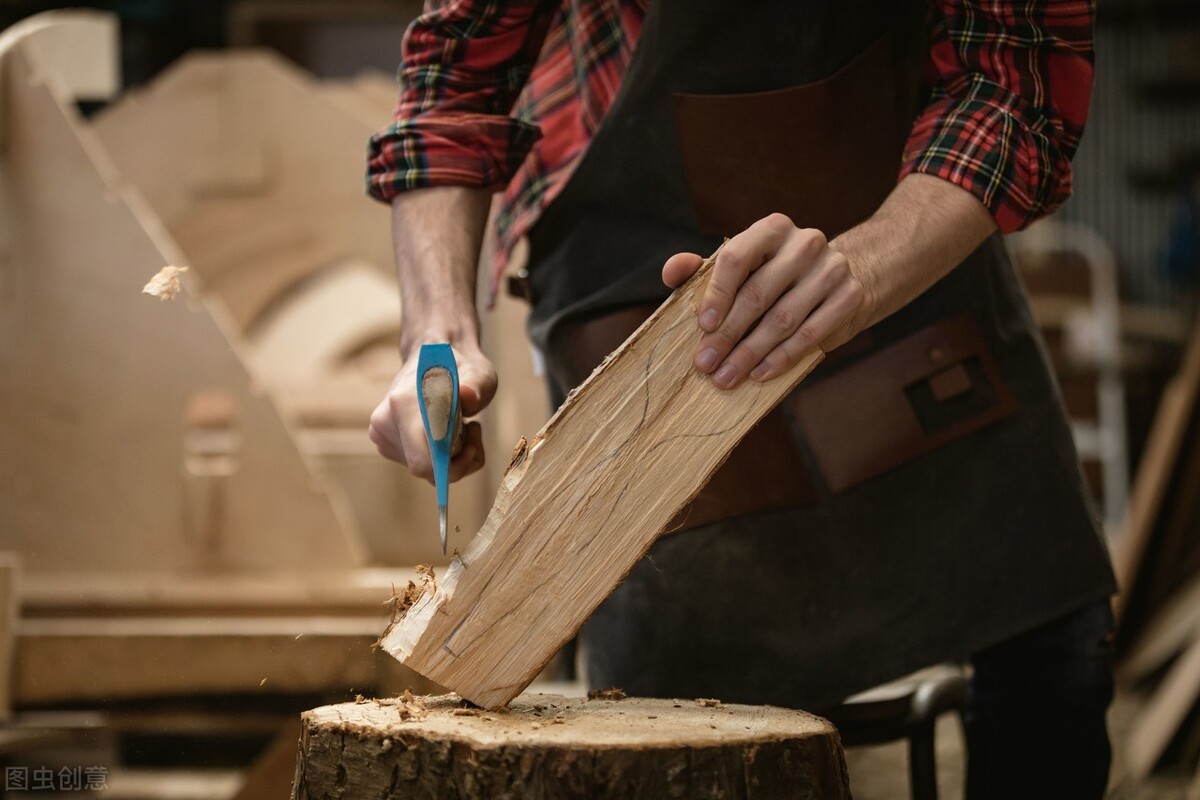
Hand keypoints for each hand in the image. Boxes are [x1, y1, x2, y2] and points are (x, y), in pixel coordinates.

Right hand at [368, 340, 497, 482]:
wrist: (431, 358)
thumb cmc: (457, 367)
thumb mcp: (477, 372)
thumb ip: (474, 385)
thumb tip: (467, 396)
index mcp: (403, 404)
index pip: (423, 461)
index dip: (453, 464)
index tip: (472, 444)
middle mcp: (384, 422)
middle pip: (424, 469)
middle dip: (455, 460)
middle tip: (472, 431)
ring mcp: (382, 435)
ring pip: (425, 470)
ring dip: (452, 457)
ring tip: (462, 426)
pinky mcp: (386, 444)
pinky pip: (421, 466)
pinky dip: (441, 457)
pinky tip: (447, 433)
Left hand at [662, 213, 869, 388]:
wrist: (841, 277)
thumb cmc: (776, 274)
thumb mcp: (742, 265)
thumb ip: (703, 269)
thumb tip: (671, 271)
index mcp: (772, 229)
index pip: (737, 257)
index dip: (717, 293)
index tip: (703, 325)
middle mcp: (804, 243)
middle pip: (758, 294)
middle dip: (728, 334)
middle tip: (706, 363)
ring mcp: (830, 269)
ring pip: (783, 319)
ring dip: (750, 353)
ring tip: (726, 376)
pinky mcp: (849, 297)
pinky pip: (810, 334)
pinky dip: (781, 358)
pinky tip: (760, 373)